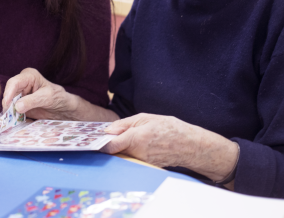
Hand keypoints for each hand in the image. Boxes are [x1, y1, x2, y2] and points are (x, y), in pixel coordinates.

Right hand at [2, 68, 76, 119]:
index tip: (7, 104)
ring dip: (9, 111)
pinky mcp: (19, 104)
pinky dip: (12, 115)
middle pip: (8, 93)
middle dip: (7, 104)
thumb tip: (17, 107)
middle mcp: (22, 83)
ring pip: (8, 102)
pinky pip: (12, 109)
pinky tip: (14, 121)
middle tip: (8, 115)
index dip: (8, 93)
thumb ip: (32, 101)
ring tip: (10, 120)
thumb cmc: (58, 98)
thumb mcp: (47, 98)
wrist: (63, 108)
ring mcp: (20, 94)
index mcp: (29, 76)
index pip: (14, 82)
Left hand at [101, 113, 238, 182]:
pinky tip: (138, 143)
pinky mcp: (146, 165)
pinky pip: (133, 157)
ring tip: (127, 135)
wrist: (190, 145)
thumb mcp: (146, 117)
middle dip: (111, 142)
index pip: (110, 144)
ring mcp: (141, 161)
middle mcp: (137, 152)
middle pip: (115, 149)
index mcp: (135, 138)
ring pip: (123, 153)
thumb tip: (108, 130)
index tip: (94, 138)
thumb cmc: (169, 127)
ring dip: (122, 146)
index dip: (100, 141)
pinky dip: (131, 150)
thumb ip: (125, 124)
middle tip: (108, 133)